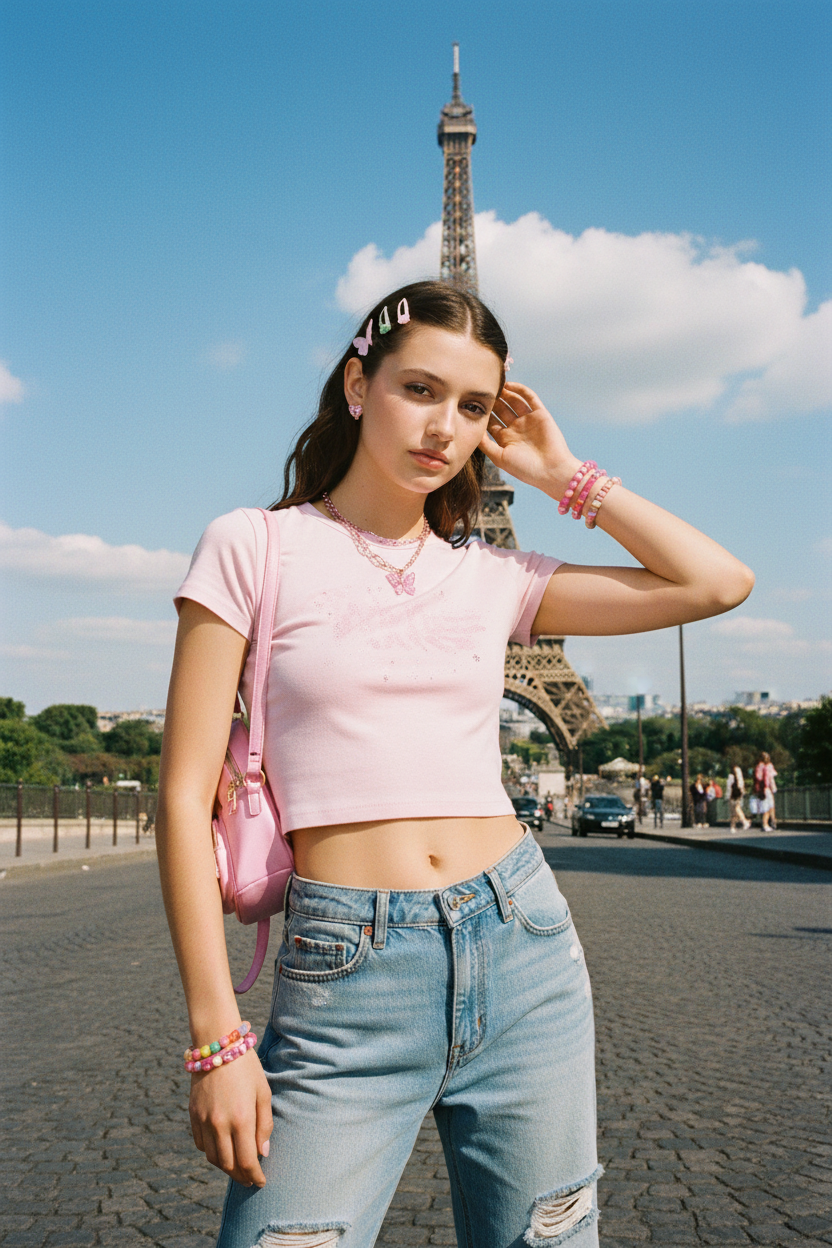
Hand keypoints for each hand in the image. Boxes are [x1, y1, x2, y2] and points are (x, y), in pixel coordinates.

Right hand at [189, 1049, 272, 1186]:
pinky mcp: (192, 1115)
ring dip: (225, 1168)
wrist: (217, 1044)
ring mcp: (203, 1120)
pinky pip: (200, 1144)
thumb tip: (263, 1153)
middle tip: (250, 1179)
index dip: (255, 1176)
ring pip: (212, 1158)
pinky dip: (211, 1152)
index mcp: (241, 1118)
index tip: (260, 1182)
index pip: (247, 1161)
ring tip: (237, 1168)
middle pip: (228, 1165)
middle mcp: (220, 1123)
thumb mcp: (263, 1092)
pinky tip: (221, 1150)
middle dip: (240, 1176)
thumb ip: (265, 1124)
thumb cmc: (246, 1066)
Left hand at [479, 382, 579, 498]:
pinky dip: (520, 390)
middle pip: (501, 409)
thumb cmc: (525, 469)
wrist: (551, 471)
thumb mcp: (499, 458)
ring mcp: (529, 420)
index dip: (483, 412)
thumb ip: (486, 444)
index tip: (471, 403)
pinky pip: (530, 398)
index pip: (491, 422)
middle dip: (493, 400)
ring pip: (514, 401)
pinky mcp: (541, 414)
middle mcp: (516, 428)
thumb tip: (473, 429)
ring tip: (495, 384)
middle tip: (482, 390)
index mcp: (506, 439)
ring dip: (505, 393)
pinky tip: (509, 385)